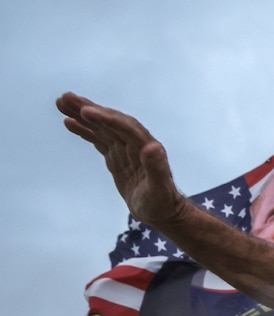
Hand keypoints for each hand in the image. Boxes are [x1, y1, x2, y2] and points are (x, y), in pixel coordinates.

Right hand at [56, 92, 190, 226]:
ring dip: (83, 114)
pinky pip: (99, 139)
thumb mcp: (159, 188)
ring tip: (61, 102)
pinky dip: (85, 129)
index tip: (86, 112)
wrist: (163, 211)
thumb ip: (157, 168)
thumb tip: (153, 147)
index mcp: (146, 147)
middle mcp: (135, 143)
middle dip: (89, 109)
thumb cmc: (162, 202)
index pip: (125, 127)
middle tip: (65, 97)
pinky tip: (69, 121)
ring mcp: (125, 149)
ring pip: (102, 127)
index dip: (106, 118)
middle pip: (110, 121)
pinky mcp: (117, 157)